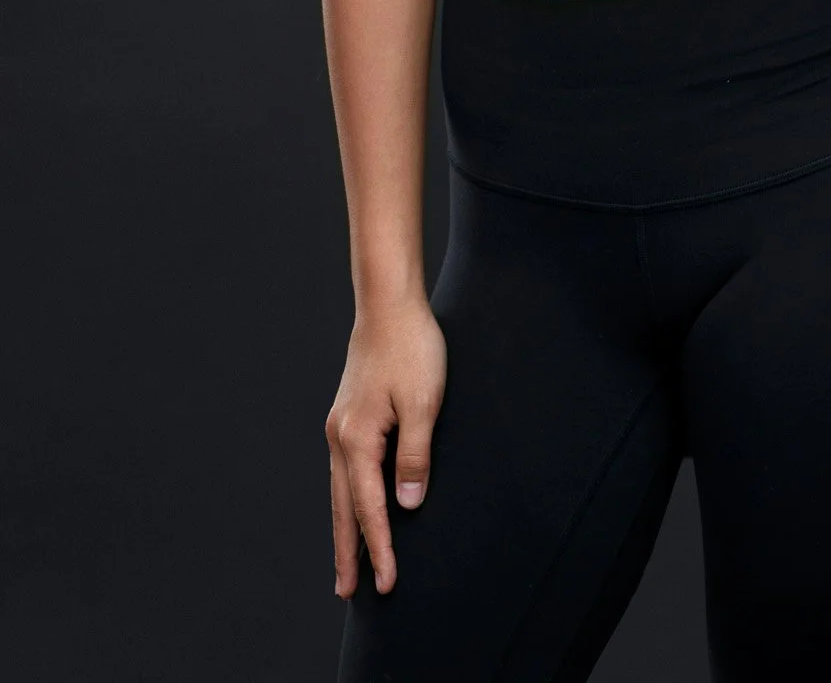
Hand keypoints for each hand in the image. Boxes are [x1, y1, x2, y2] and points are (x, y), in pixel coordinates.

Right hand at [326, 297, 446, 597]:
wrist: (389, 305)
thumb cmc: (412, 349)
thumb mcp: (424, 403)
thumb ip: (415, 456)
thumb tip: (407, 504)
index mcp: (357, 439)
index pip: (370, 509)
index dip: (381, 549)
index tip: (389, 584)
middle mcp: (340, 437)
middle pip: (344, 508)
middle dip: (348, 552)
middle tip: (348, 592)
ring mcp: (340, 426)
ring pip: (340, 491)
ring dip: (345, 528)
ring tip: (348, 563)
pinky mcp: (347, 416)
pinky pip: (345, 471)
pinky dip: (348, 498)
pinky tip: (354, 506)